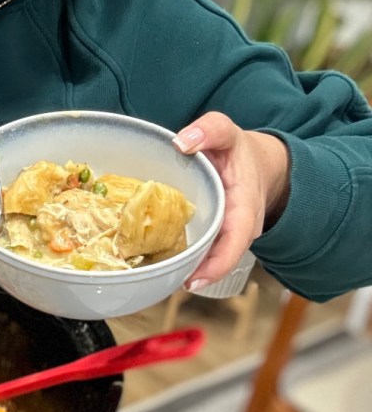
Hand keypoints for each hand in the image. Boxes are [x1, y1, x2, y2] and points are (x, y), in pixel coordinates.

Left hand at [172, 111, 289, 289]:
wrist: (256, 162)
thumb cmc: (238, 151)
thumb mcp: (226, 133)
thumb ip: (209, 130)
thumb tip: (182, 142)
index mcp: (244, 210)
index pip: (234, 245)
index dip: (215, 266)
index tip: (192, 281)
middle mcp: (237, 230)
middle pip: (216, 258)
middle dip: (192, 273)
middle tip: (160, 280)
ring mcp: (225, 235)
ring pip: (206, 257)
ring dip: (184, 267)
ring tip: (155, 274)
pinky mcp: (214, 235)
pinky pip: (200, 248)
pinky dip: (182, 254)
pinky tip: (157, 258)